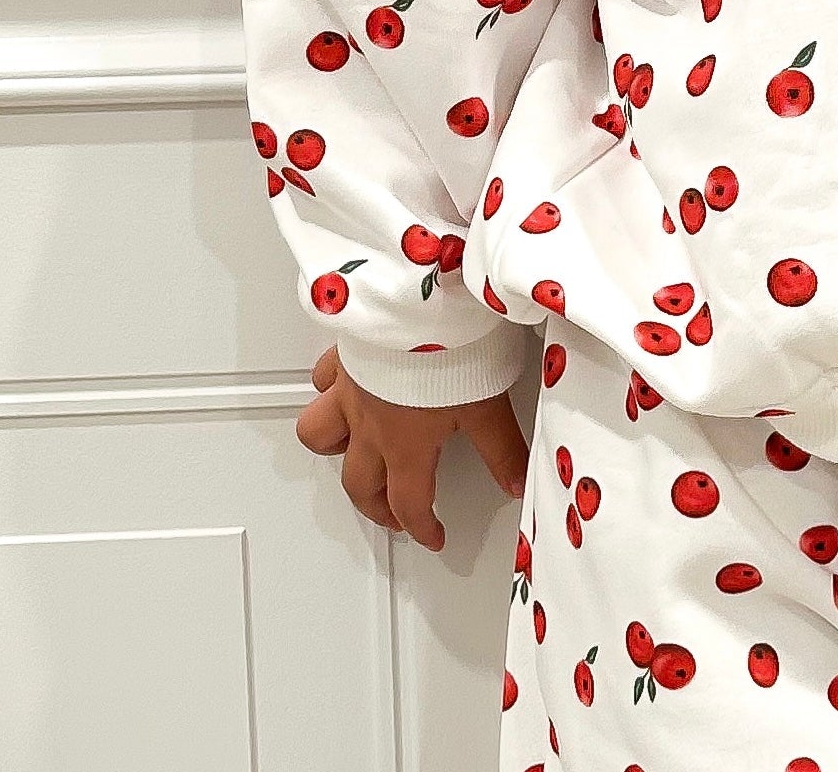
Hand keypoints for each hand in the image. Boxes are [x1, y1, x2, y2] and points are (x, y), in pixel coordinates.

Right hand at [296, 343, 528, 552]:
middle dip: (375, 507)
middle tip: (392, 513)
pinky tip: (341, 386)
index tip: (432, 537)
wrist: (422, 301)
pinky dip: (328, 390)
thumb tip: (518, 484)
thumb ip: (503, 450)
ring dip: (334, 449)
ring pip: (319, 434)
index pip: (408, 504)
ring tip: (351, 450)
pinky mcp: (344, 356)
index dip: (421, 528)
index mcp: (407, 444)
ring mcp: (351, 390)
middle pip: (359, 484)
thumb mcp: (489, 404)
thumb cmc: (452, 348)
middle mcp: (371, 424)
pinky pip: (323, 380)